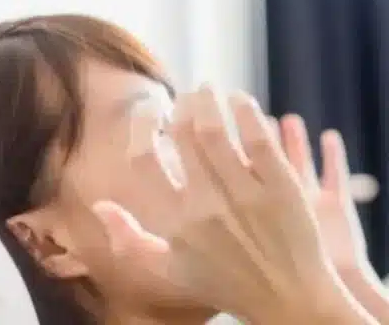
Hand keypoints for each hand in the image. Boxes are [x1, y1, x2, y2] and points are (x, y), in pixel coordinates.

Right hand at [92, 88, 361, 322]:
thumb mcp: (170, 271)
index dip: (143, 127)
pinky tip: (241, 101)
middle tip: (189, 94)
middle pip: (185, 134)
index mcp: (175, 224)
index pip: (144, 160)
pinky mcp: (282, 188)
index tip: (152, 110)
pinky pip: (259, 139)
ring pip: (219, 129)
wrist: (289, 299)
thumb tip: (100, 205)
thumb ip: (130, 242)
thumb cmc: (226, 284)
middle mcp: (207, 207)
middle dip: (184, 103)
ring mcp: (246, 196)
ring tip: (211, 90)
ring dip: (211, 100)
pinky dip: (246, 112)